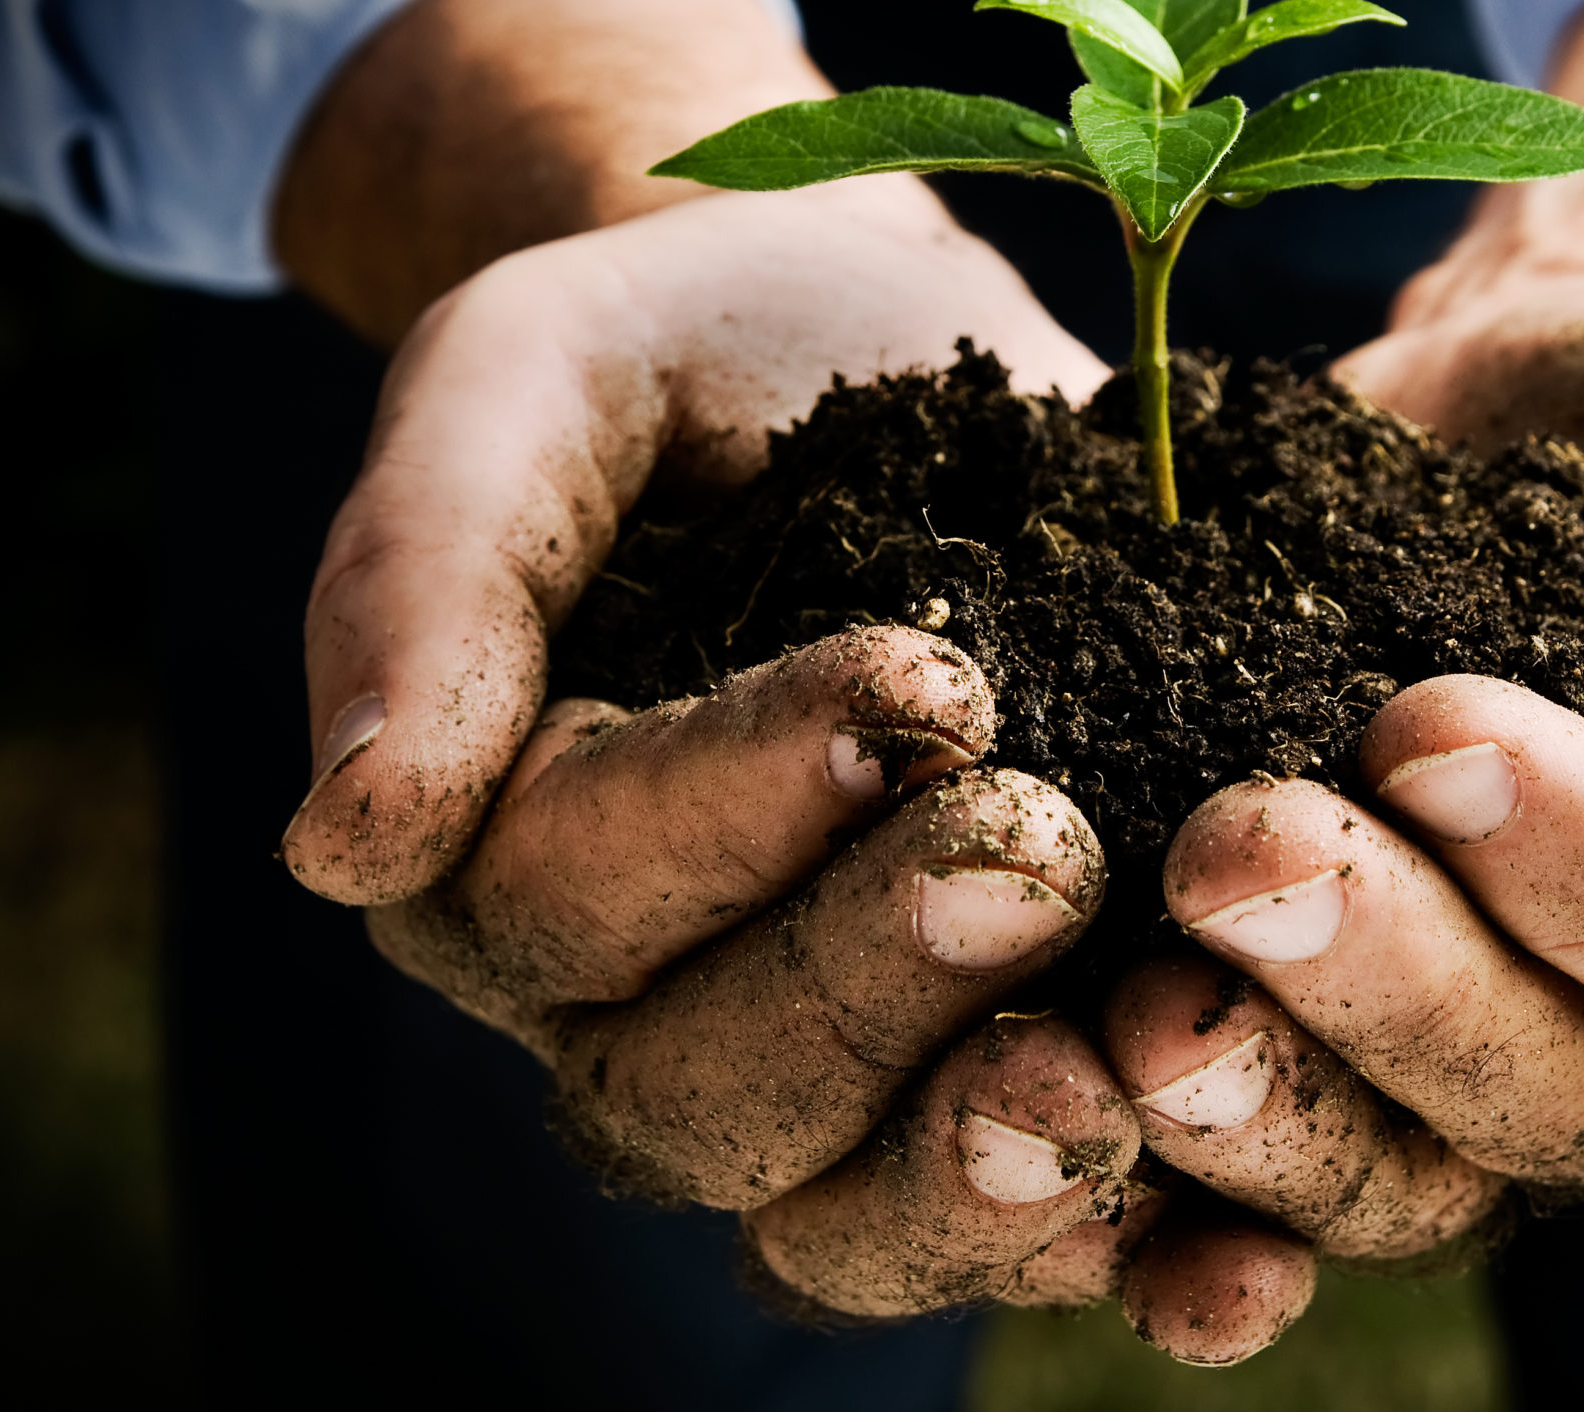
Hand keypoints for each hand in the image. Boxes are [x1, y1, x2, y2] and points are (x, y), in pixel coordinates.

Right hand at [278, 180, 1258, 1318]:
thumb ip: (425, 577)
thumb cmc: (678, 352)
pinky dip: (1134, 1239)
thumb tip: (345, 840)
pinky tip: (1239, 1236)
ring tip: (1122, 1070)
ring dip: (981, 1171)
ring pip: (847, 1213)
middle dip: (870, 988)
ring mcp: (825, 1055)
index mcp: (496, 850)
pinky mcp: (996, 1052)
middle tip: (1036, 853)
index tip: (923, 682)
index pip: (572, 897)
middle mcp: (639, 996)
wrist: (865, 344)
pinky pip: (1033, 1218)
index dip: (735, 818)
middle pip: (703, 1093)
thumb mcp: (526, 384)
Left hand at [1100, 0, 1583, 1291]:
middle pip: (1537, 1090)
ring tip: (1124, 1013)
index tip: (1426, 720)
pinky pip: (1245, 1164)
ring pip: (1388, 1166)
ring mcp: (1480, 1057)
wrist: (1546, 398)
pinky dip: (1155, 1185)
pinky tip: (1049, 1116)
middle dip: (1382, 982)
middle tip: (1232, 851)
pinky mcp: (1323, 1036)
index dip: (1579, 862)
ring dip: (1253, 1111)